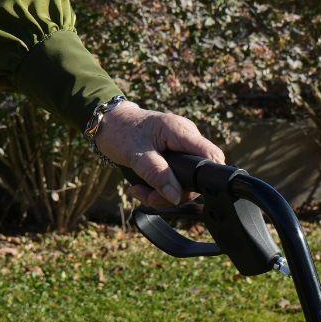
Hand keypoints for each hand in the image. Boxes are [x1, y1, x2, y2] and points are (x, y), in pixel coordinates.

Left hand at [92, 101, 225, 207]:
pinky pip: (175, 178)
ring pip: (184, 182)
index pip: (211, 155)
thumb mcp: (136, 155)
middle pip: (196, 176)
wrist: (109, 124)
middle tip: (149, 197)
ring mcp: (181, 148)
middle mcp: (186, 139)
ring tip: (140, 191)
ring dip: (162, 193)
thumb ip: (157, 174)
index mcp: (181, 131)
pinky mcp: (174, 157)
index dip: (207, 177)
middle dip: (174, 193)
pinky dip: (159, 188)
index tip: (184, 193)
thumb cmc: (121, 132)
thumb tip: (176, 197)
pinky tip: (142, 186)